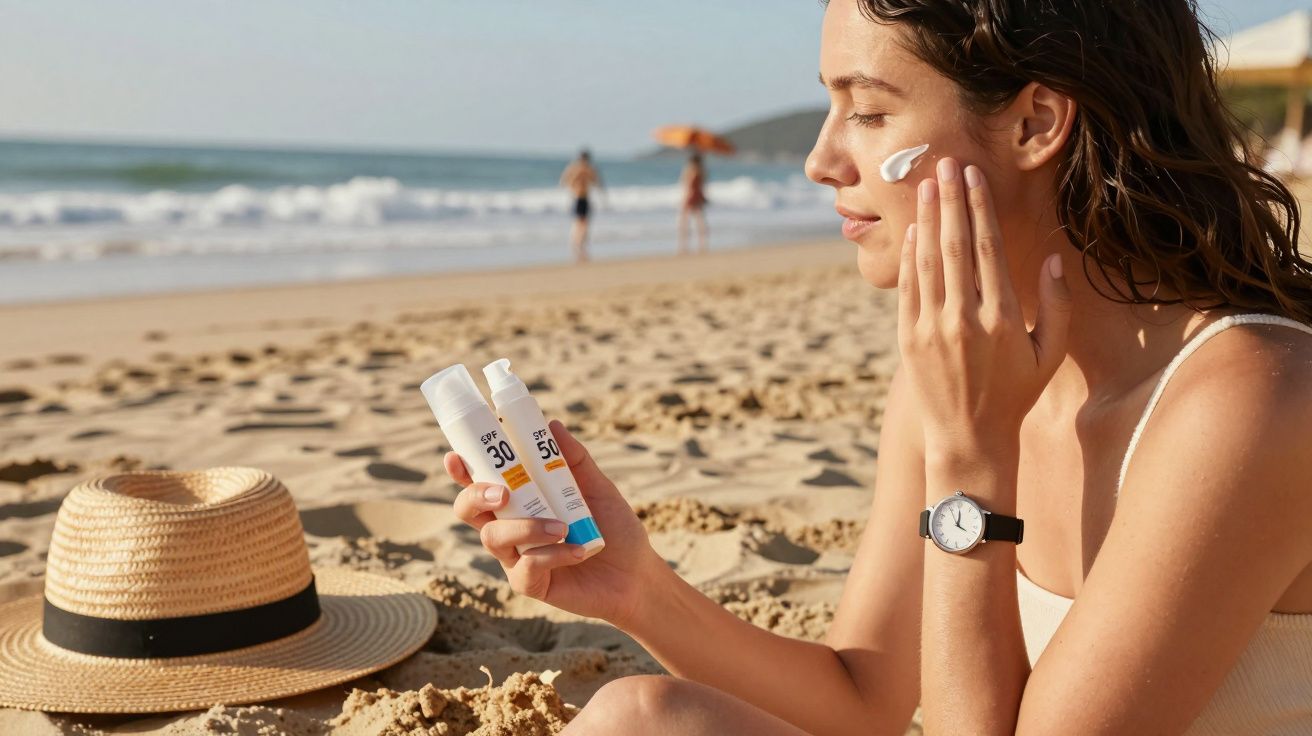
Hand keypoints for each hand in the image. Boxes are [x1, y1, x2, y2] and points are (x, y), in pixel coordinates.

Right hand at [445, 420, 668, 628]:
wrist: (637, 574)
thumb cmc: (614, 528)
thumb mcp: (598, 488)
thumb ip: (575, 459)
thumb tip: (552, 425)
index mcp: (520, 499)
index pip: (480, 482)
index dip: (461, 470)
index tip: (454, 456)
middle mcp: (510, 526)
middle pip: (468, 509)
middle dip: (475, 496)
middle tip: (502, 492)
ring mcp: (516, 557)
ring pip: (493, 538)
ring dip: (524, 527)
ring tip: (562, 527)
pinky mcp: (529, 584)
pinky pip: (525, 567)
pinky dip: (552, 555)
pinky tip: (578, 551)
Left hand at [898, 158, 1071, 451]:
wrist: (969, 438)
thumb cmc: (1016, 394)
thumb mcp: (1049, 354)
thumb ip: (1057, 306)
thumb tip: (1052, 259)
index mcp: (1003, 318)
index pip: (988, 250)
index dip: (980, 209)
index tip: (974, 178)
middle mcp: (965, 319)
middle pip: (955, 246)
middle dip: (950, 200)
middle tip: (944, 163)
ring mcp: (932, 329)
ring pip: (928, 262)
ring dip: (926, 219)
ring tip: (925, 185)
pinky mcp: (908, 339)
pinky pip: (908, 288)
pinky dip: (908, 256)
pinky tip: (912, 229)